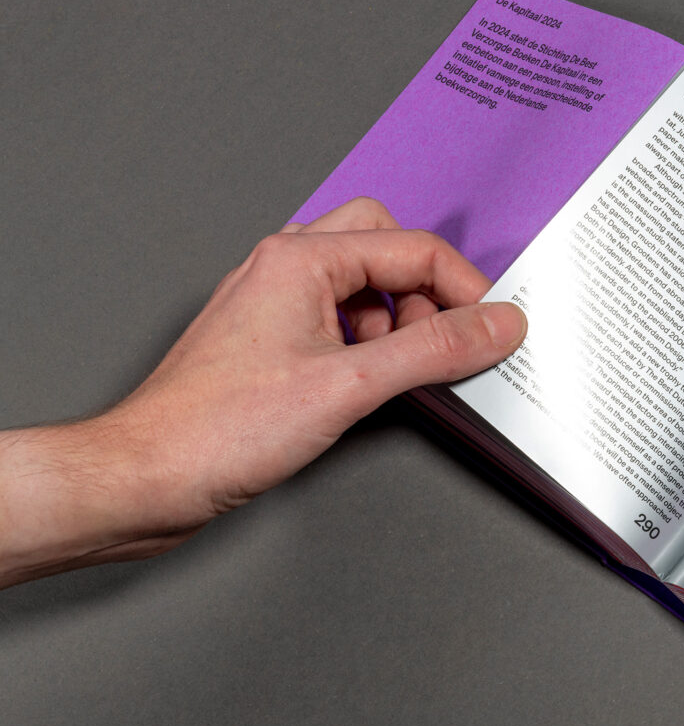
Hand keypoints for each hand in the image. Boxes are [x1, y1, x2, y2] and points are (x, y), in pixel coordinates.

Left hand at [0, 198, 525, 585]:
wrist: (145, 478)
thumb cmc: (217, 431)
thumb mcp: (350, 387)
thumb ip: (434, 350)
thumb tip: (497, 325)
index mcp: (299, 260)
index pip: (413, 248)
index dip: (465, 290)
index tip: (493, 332)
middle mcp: (282, 270)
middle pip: (386, 246)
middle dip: (427, 291)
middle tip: (444, 340)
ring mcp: (272, 305)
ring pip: (361, 283)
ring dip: (396, 320)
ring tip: (399, 372)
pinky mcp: (269, 344)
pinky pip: (338, 320)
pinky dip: (368, 345)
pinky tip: (367, 387)